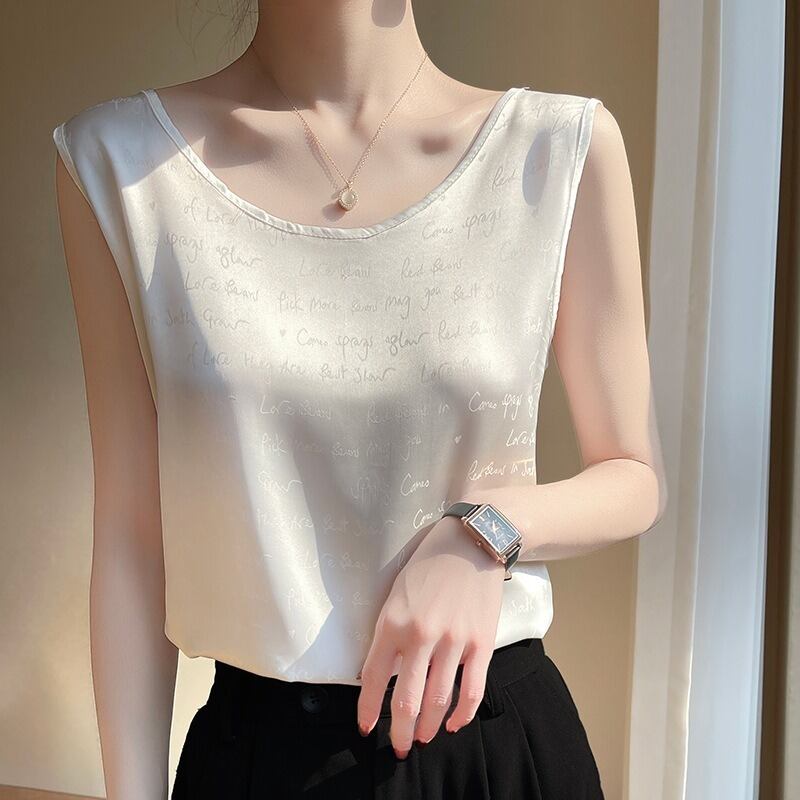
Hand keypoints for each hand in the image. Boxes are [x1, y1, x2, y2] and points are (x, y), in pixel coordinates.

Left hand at [356, 515, 505, 758]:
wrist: (471, 542)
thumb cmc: (428, 564)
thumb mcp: (396, 592)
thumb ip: (390, 631)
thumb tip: (384, 671)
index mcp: (393, 621)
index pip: (374, 677)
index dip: (368, 709)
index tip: (366, 727)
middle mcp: (421, 635)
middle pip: (407, 701)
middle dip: (400, 732)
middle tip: (399, 747)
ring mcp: (453, 641)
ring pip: (438, 701)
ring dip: (429, 728)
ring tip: (423, 738)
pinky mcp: (480, 643)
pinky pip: (472, 690)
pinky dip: (462, 714)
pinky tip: (454, 724)